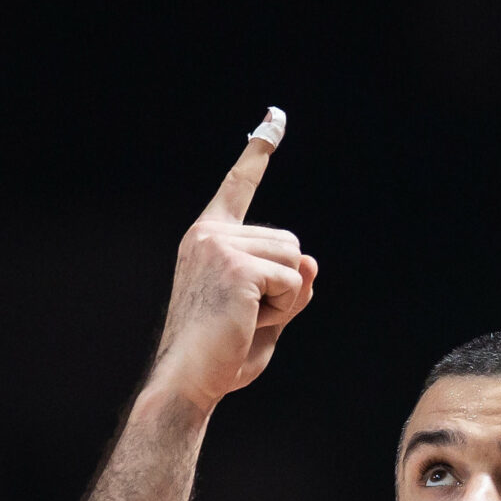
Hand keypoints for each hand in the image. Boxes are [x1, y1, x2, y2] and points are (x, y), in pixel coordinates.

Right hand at [148, 110, 317, 412]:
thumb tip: (309, 261)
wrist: (190, 380)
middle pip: (290, 244)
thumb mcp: (266, 314)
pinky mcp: (236, 266)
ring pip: (295, 262)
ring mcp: (220, 247)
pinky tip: (248, 321)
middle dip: (284, 288)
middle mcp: (209, 235)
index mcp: (208, 240)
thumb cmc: (221, 355)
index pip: (236, 189)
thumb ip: (290, 284)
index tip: (272, 120)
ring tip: (244, 319)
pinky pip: (292, 281)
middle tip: (245, 317)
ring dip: (285, 300)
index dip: (256, 156)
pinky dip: (283, 309)